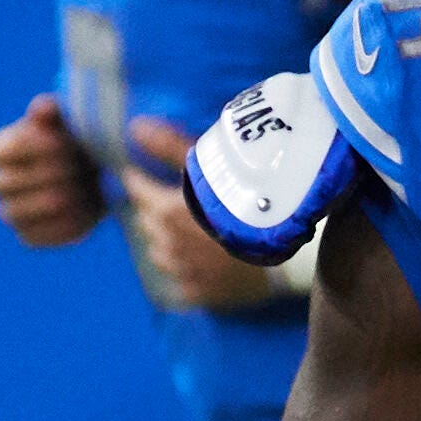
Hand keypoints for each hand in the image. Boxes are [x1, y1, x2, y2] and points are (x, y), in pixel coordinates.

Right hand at [0, 94, 102, 247]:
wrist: (98, 176)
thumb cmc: (78, 141)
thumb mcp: (70, 121)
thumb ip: (55, 113)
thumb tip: (42, 109)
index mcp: (0, 150)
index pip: (0, 152)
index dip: (32, 148)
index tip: (66, 143)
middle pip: (6, 184)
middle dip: (47, 175)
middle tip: (79, 168)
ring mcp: (10, 213)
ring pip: (17, 213)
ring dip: (53, 201)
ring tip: (83, 189)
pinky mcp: (29, 236)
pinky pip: (36, 237)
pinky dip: (60, 226)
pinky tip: (84, 211)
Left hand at [121, 118, 279, 311]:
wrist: (286, 254)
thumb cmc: (251, 203)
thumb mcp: (212, 167)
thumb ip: (169, 147)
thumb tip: (134, 126)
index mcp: (164, 212)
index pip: (136, 190)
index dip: (141, 179)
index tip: (147, 173)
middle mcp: (166, 244)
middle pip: (146, 222)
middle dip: (155, 209)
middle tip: (178, 200)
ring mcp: (181, 273)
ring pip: (159, 252)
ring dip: (168, 240)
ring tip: (190, 231)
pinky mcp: (198, 294)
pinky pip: (180, 279)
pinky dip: (186, 267)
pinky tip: (204, 260)